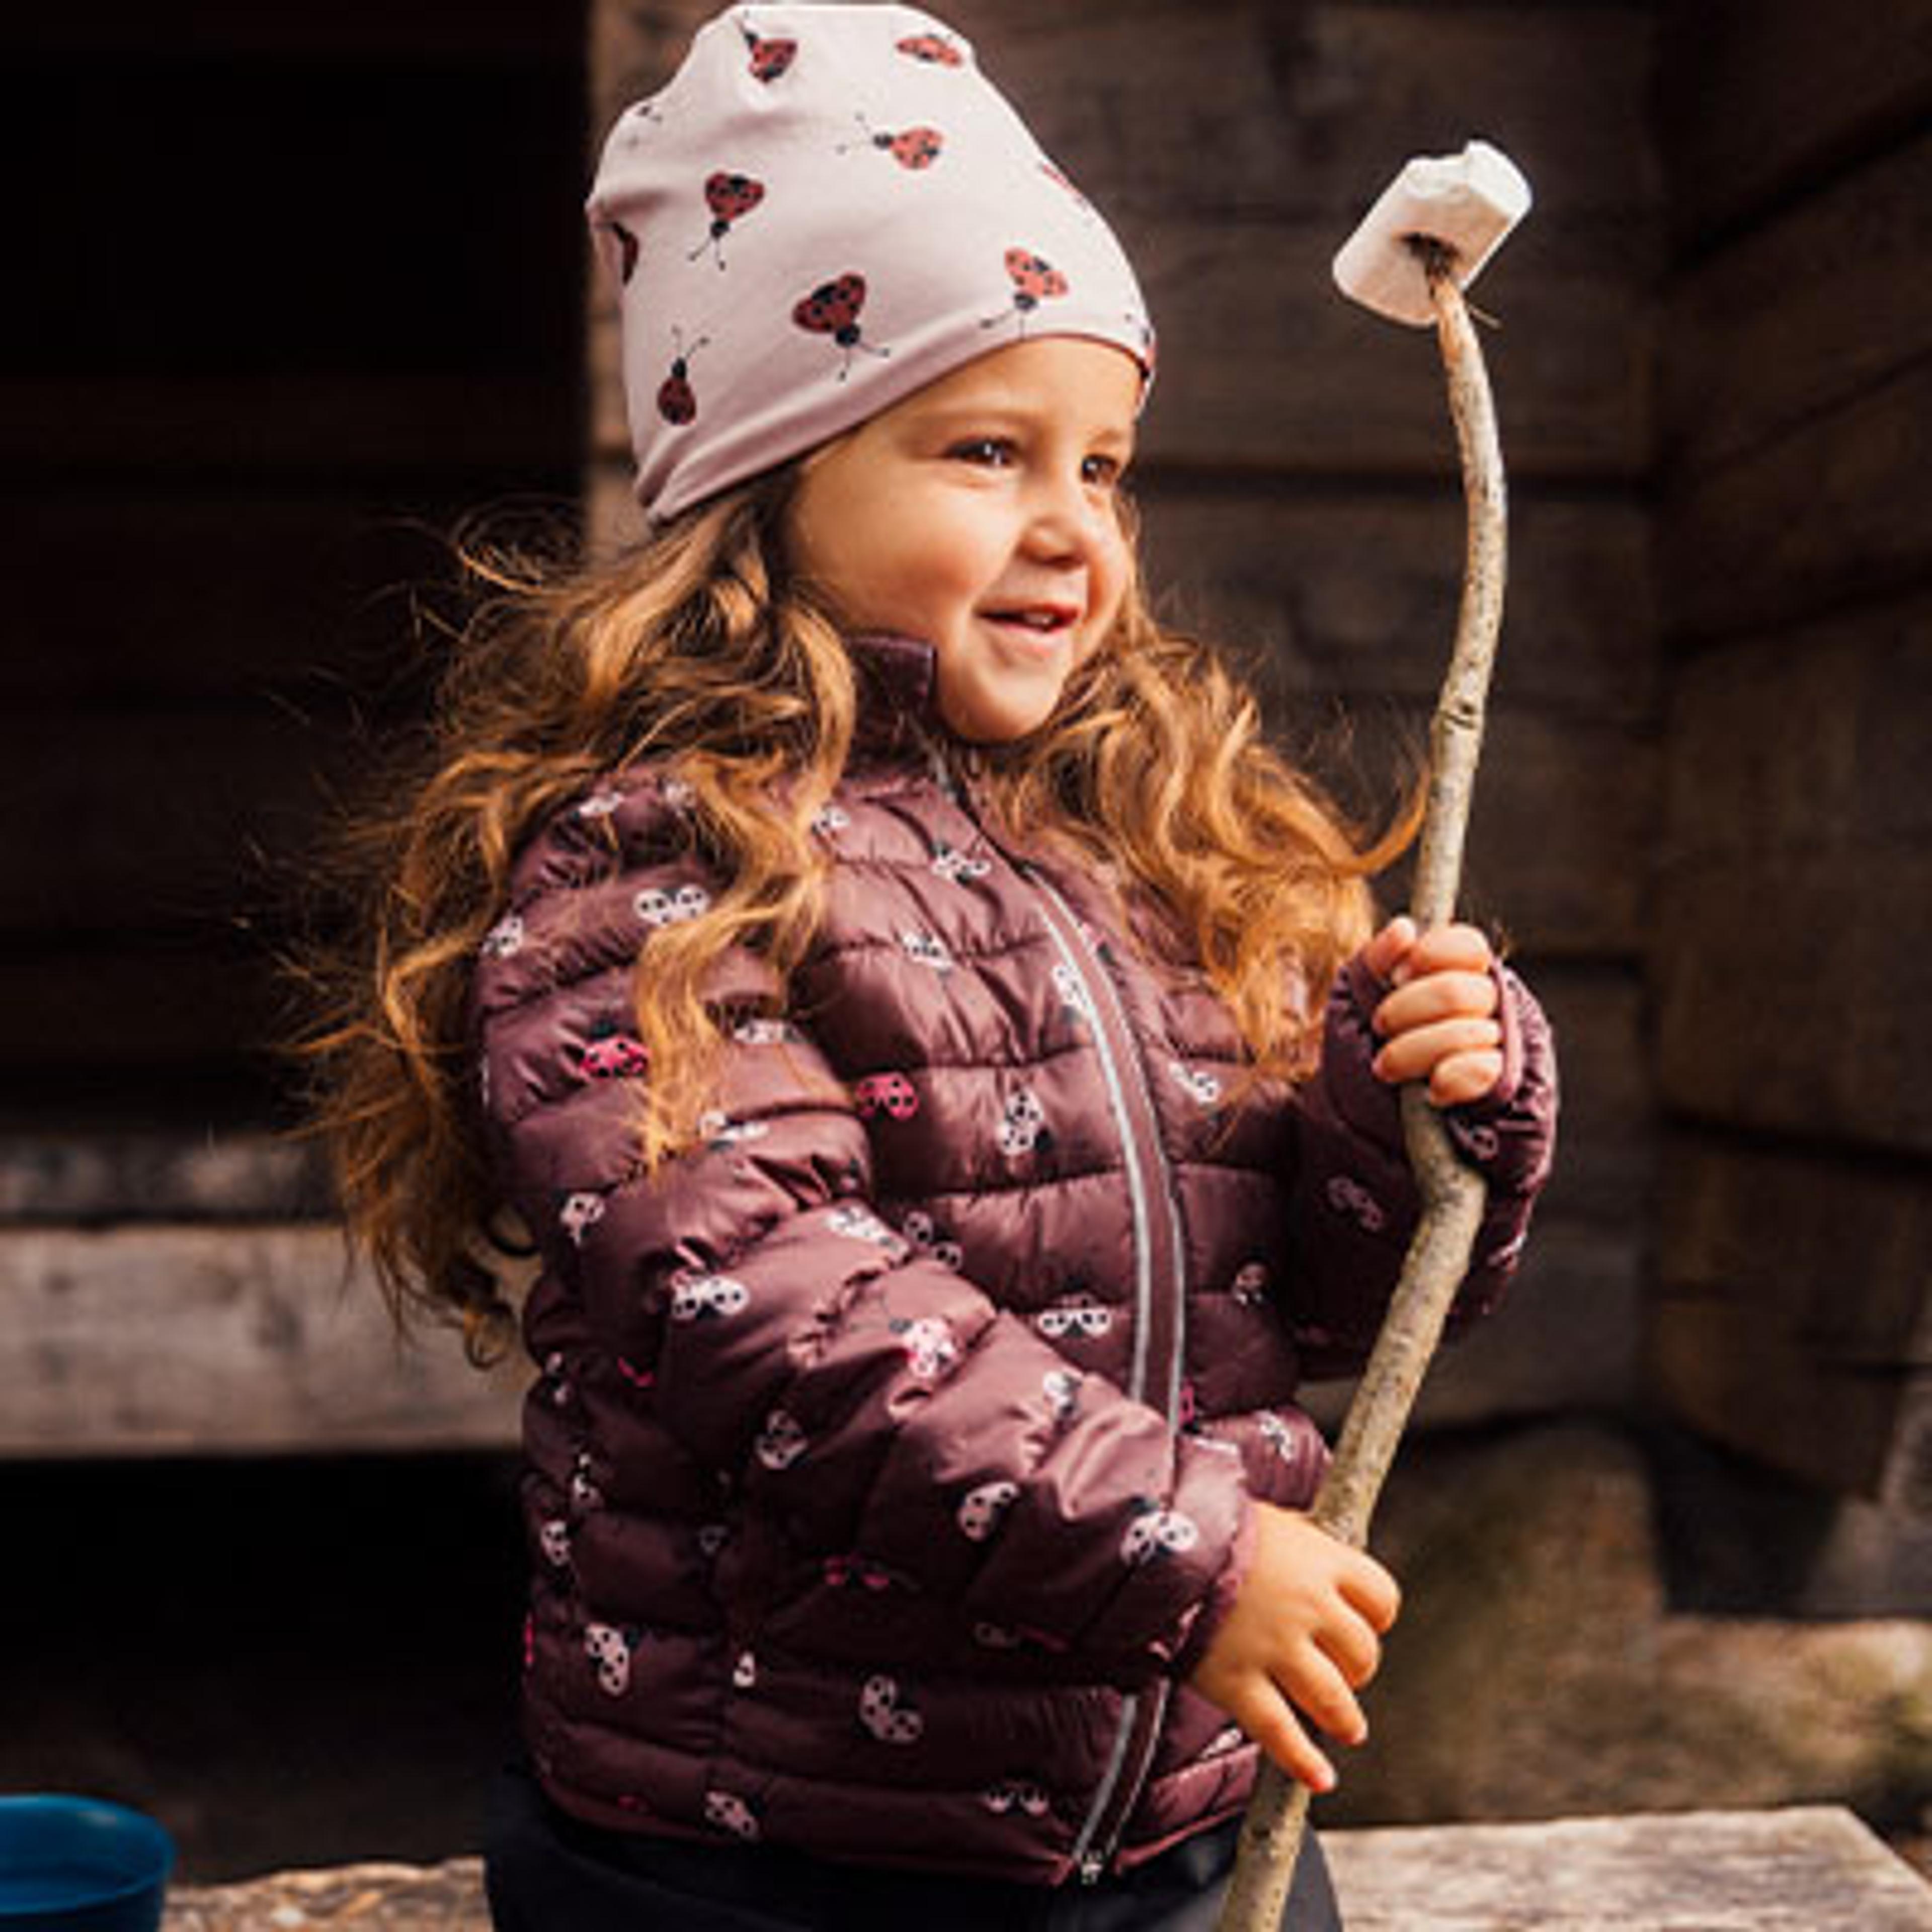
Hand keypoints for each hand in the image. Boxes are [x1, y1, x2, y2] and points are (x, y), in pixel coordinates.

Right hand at [1186, 1504, 1400, 1792]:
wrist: (1153, 1540)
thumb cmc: (1209, 1522)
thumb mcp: (1269, 1519)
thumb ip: (1301, 1546)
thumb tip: (1316, 1557)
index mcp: (1320, 1561)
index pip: (1381, 1598)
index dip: (1375, 1617)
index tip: (1364, 1624)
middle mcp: (1307, 1607)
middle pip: (1361, 1654)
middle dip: (1356, 1670)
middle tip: (1343, 1674)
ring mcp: (1274, 1648)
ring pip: (1332, 1700)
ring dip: (1344, 1720)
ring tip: (1346, 1728)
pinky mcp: (1237, 1682)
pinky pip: (1280, 1734)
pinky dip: (1302, 1762)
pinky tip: (1319, 1777)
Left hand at [1361, 916, 1502, 1106]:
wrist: (1372, 1108)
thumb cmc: (1373, 1042)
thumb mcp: (1362, 995)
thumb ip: (1379, 959)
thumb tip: (1404, 928)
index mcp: (1461, 972)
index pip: (1468, 945)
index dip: (1431, 955)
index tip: (1397, 976)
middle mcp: (1489, 1002)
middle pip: (1458, 992)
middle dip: (1407, 1010)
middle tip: (1380, 1026)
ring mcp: (1499, 1042)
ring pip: (1468, 1033)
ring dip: (1414, 1051)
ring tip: (1386, 1067)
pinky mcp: (1503, 1084)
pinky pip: (1482, 1071)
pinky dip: (1450, 1079)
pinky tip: (1431, 1091)